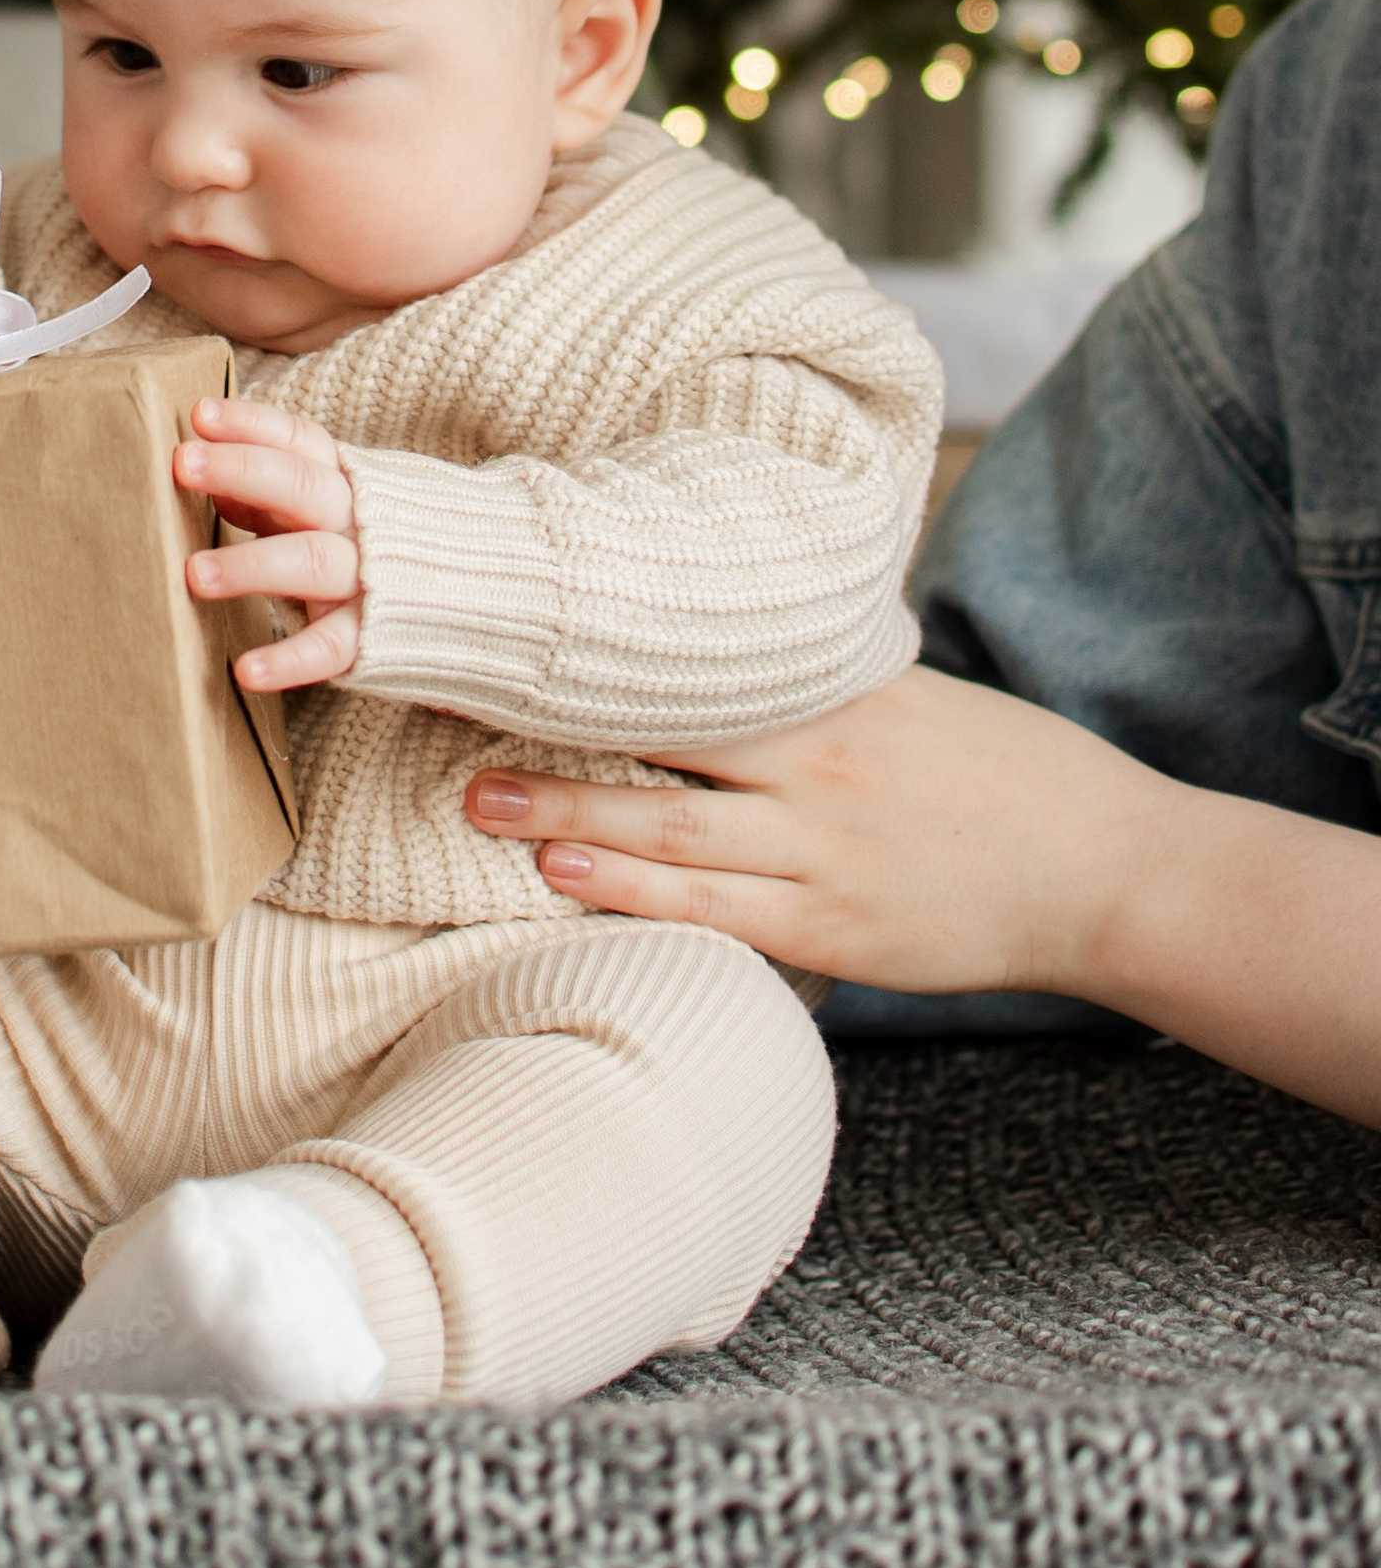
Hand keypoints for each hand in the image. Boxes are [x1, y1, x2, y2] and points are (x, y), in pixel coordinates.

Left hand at [177, 397, 361, 692]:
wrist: (481, 594)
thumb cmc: (376, 545)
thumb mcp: (328, 508)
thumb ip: (271, 497)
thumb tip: (211, 485)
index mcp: (346, 482)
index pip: (299, 441)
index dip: (250, 424)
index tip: (201, 414)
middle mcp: (356, 521)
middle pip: (300, 486)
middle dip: (240, 470)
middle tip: (182, 464)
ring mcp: (367, 578)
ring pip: (309, 561)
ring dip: (250, 564)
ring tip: (195, 574)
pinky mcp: (372, 637)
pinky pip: (330, 646)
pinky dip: (288, 660)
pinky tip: (245, 670)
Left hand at [462, 665, 1157, 998]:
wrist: (1108, 870)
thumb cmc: (1005, 774)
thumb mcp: (912, 697)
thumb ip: (816, 676)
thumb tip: (720, 634)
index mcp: (836, 698)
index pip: (694, 666)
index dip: (600, 655)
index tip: (520, 633)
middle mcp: (819, 770)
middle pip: (664, 743)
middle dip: (557, 737)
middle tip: (460, 723)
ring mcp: (823, 857)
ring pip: (674, 835)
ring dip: (572, 821)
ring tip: (486, 806)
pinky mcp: (832, 934)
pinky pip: (716, 916)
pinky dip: (637, 898)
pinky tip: (570, 885)